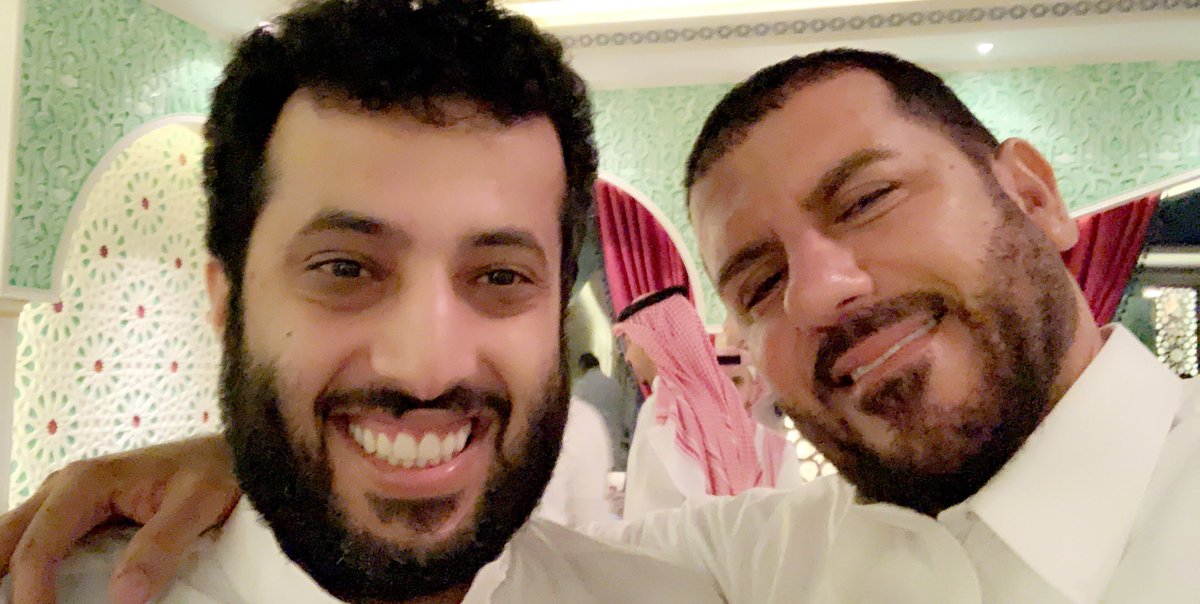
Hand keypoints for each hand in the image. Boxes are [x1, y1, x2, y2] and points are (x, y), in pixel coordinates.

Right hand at [0, 435, 240, 603]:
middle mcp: (65, 487)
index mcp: (85, 482)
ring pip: (16, 537)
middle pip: (7, 537)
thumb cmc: (215, 471)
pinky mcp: (76, 513)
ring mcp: (66, 499)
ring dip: (7, 571)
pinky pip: (37, 541)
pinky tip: (33, 592)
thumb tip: (123, 597)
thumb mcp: (197, 503)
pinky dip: (27, 568)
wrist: (231, 454)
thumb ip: (161, 545)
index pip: (38, 545)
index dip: (31, 591)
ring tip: (15, 601)